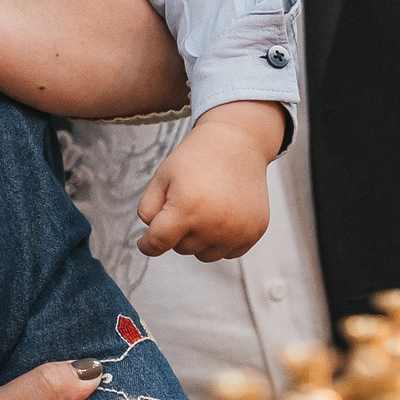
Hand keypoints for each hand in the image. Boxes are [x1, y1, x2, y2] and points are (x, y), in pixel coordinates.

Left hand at [136, 100, 281, 261]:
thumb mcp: (162, 177)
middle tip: (185, 203)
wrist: (237, 143)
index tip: (145, 244)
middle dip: (177, 232)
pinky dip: (221, 241)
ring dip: (199, 240)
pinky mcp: (254, 233)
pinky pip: (228, 252)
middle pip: (181, 249)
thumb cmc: (196, 159)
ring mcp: (237, 231)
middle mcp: (214, 225)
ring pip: (204, 255)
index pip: (158, 243)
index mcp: (187, 209)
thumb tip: (152, 239)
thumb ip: (148, 209)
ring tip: (204, 209)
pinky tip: (222, 215)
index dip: (147, 244)